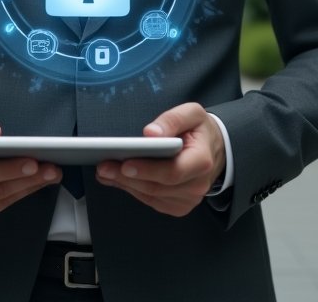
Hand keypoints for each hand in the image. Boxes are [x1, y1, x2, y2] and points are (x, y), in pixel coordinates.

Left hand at [95, 103, 225, 216]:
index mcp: (201, 161)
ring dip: (126, 185)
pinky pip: (152, 201)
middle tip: (103, 166)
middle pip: (157, 186)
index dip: (147, 170)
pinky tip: (117, 179)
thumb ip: (173, 119)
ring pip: (151, 195)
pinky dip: (133, 190)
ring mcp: (188, 199)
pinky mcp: (179, 205)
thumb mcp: (192, 113)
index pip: (173, 171)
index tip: (125, 163)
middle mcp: (197, 185)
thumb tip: (150, 133)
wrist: (214, 150)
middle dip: (127, 177)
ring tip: (104, 171)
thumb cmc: (200, 130)